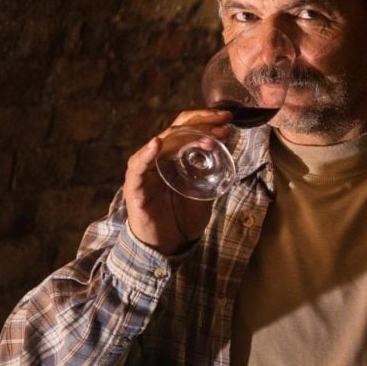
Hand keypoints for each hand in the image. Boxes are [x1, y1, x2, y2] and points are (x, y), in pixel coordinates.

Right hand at [125, 110, 229, 255]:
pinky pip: (138, 166)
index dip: (206, 120)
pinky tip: (156, 143)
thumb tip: (230, 151)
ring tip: (208, 139)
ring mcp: (146, 170)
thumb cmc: (183, 218)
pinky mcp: (135, 186)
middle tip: (224, 121)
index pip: (187, 128)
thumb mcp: (204, 191)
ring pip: (162, 144)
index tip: (227, 119)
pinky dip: (146, 154)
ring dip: (185, 138)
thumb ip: (213, 173)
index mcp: (173, 156)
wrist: (168, 246)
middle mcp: (158, 158)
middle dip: (202, 123)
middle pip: (176, 130)